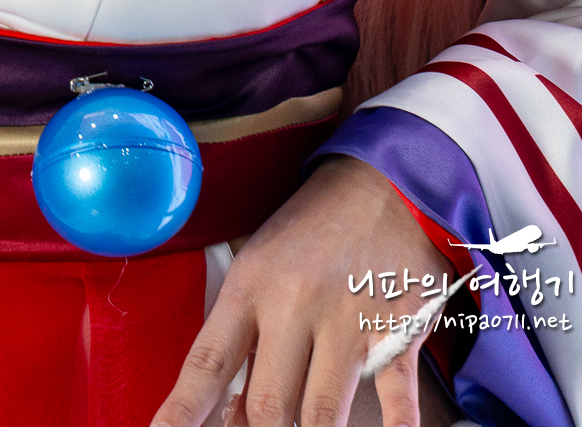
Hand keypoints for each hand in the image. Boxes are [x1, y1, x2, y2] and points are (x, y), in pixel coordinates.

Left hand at [155, 158, 459, 426]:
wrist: (384, 180)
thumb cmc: (313, 228)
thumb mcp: (262, 266)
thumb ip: (244, 339)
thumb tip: (229, 415)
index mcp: (252, 285)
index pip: (207, 363)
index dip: (182, 411)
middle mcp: (296, 304)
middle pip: (267, 404)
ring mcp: (349, 320)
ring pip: (320, 413)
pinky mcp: (399, 329)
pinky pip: (396, 398)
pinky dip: (394, 426)